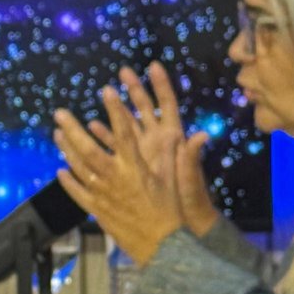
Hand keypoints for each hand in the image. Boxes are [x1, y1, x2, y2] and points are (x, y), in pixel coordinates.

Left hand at [55, 81, 188, 267]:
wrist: (164, 250)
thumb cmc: (175, 215)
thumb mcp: (182, 184)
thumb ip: (187, 158)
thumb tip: (201, 135)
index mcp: (137, 168)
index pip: (124, 133)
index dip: (116, 110)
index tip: (107, 91)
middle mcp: (117, 179)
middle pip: (89, 149)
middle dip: (73, 129)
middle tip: (59, 112)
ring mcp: (104, 196)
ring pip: (79, 169)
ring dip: (66, 150)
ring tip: (56, 134)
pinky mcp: (99, 212)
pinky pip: (78, 194)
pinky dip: (68, 182)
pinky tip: (60, 171)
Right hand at [112, 63, 220, 241]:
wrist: (180, 227)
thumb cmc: (189, 202)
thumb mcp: (190, 180)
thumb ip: (192, 158)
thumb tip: (202, 136)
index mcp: (174, 140)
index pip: (168, 106)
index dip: (162, 85)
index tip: (153, 66)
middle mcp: (159, 142)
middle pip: (145, 109)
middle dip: (134, 89)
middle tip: (123, 72)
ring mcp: (145, 153)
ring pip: (127, 126)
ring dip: (115, 112)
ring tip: (104, 95)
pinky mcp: (133, 166)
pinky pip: (116, 147)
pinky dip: (105, 137)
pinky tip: (91, 129)